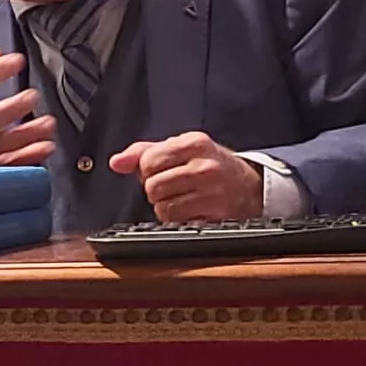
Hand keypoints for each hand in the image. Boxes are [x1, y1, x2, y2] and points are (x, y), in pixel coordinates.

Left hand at [108, 132, 262, 222]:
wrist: (249, 186)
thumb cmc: (210, 165)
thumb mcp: (181, 148)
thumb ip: (143, 152)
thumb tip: (116, 163)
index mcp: (194, 143)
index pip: (148, 161)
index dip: (147, 170)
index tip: (160, 171)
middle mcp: (205, 166)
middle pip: (152, 186)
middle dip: (156, 190)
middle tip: (172, 187)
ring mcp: (212, 192)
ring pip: (162, 207)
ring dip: (165, 206)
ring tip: (181, 198)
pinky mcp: (215, 215)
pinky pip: (176, 222)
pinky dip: (176, 219)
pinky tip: (189, 210)